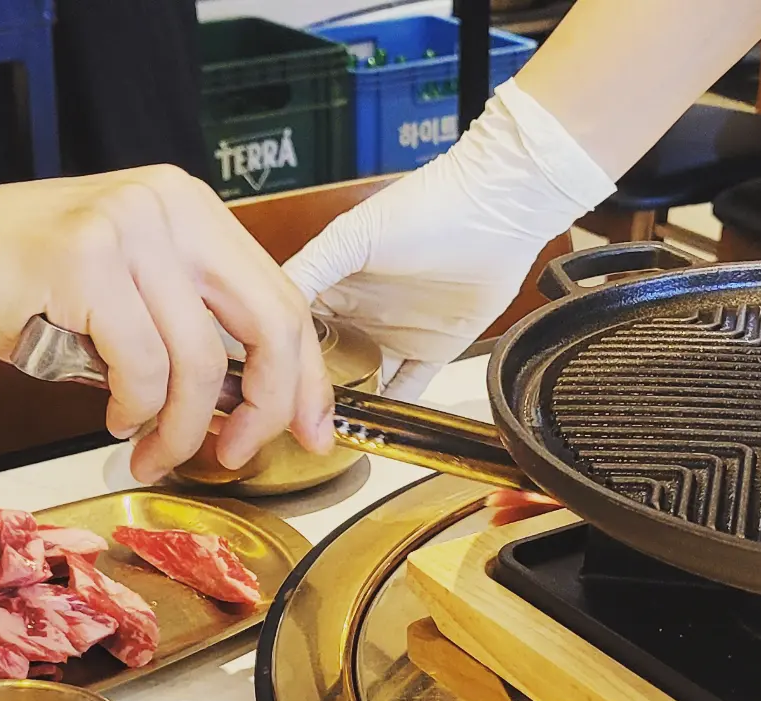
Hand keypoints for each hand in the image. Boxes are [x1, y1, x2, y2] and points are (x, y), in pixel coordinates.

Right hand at [0, 167, 333, 482]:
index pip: (283, 301)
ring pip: (202, 364)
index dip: (308, 380)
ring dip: (181, 430)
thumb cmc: (19, 288)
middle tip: (237, 455)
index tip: (314, 432)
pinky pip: (140, 368)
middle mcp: (169, 205)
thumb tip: (261, 405)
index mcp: (192, 210)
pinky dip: (132, 411)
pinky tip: (112, 415)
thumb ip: (196, 331)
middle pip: (270, 327)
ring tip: (150, 451)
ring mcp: (126, 226)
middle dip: (266, 410)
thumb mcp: (130, 298)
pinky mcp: (82, 260)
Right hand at [283, 81, 612, 399]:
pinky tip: (375, 429)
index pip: (297, 327)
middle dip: (310, 390)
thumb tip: (267, 301)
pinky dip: (394, 412)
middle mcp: (362, 311)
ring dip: (348, 406)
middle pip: (327, 361)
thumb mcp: (351, 238)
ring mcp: (396, 334)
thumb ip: (309, 270)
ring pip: (364, 381)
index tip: (263, 382)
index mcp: (336, 282)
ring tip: (324, 432)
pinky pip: (408, 390)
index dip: (280, 354)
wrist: (496, 212)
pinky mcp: (433, 351)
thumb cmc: (428, 207)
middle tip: (289, 420)